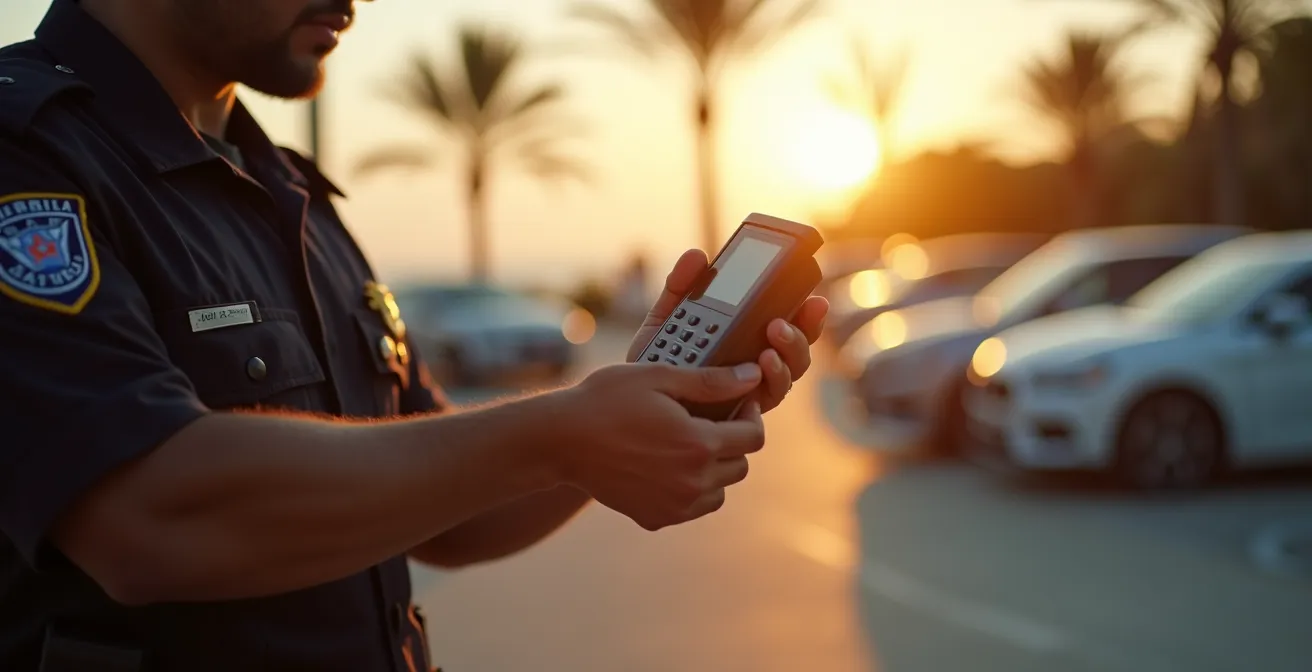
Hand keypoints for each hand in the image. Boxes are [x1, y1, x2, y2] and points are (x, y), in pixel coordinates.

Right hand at [555, 362, 766, 530]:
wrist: (561, 441)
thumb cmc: (607, 400)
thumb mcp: (659, 378)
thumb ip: (710, 382)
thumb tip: (753, 377)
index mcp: (698, 444)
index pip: (753, 438)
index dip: (752, 415)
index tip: (742, 402)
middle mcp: (692, 482)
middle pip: (740, 466)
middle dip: (734, 442)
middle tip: (713, 421)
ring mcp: (674, 506)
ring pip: (720, 491)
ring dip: (715, 469)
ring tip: (691, 444)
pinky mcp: (655, 518)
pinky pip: (692, 508)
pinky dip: (691, 490)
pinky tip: (669, 466)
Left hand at [627, 249, 829, 413]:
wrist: (635, 398)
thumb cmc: (658, 357)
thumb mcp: (667, 316)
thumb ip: (681, 286)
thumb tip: (697, 255)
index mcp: (749, 336)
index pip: (790, 322)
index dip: (808, 312)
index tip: (814, 298)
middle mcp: (757, 363)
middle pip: (798, 350)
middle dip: (802, 334)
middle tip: (780, 322)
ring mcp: (750, 389)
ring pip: (788, 376)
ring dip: (786, 358)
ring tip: (769, 346)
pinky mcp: (738, 411)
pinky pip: (764, 401)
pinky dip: (766, 384)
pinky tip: (757, 370)